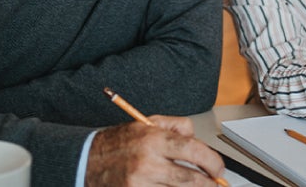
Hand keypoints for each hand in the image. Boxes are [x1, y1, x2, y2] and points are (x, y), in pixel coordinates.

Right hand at [85, 115, 224, 185]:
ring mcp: (141, 183)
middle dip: (209, 184)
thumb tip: (197, 137)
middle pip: (191, 180)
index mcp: (153, 140)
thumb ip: (175, 126)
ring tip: (196, 186)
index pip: (194, 151)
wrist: (87, 161)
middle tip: (216, 184)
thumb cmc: (118, 143)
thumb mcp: (146, 124)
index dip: (213, 162)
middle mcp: (148, 162)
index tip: (219, 169)